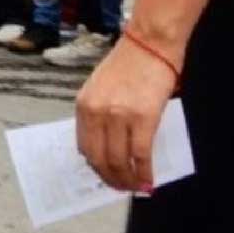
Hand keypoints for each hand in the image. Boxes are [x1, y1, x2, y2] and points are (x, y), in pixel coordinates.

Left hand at [77, 32, 180, 191]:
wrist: (149, 45)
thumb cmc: (129, 65)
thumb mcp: (101, 89)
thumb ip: (100, 114)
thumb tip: (108, 146)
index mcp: (83, 105)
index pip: (84, 146)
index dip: (95, 166)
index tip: (105, 176)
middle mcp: (96, 112)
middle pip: (99, 158)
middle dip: (110, 178)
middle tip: (121, 188)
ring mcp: (118, 116)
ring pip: (119, 160)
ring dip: (127, 179)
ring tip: (135, 187)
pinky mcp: (143, 118)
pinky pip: (141, 155)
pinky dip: (144, 172)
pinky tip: (149, 180)